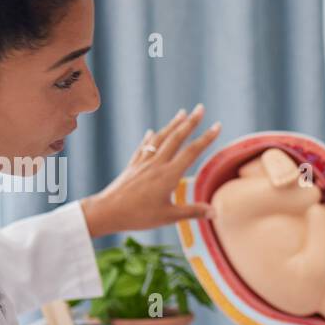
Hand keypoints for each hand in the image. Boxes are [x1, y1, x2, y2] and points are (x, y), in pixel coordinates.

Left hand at [80, 105, 221, 237]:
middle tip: (201, 108)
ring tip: (182, 113)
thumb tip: (215, 212)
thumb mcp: (169, 216)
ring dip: (172, 125)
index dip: (206, 138)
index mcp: (169, 175)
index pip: (192, 152)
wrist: (108, 211)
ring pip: (160, 138)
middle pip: (177, 138)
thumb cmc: (139, 216)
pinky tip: (150, 132)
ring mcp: (143, 163)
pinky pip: (143, 147)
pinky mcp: (133, 166)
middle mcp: (157, 164)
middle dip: (190, 122)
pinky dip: (150, 138)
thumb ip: (192, 212)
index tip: (217, 126)